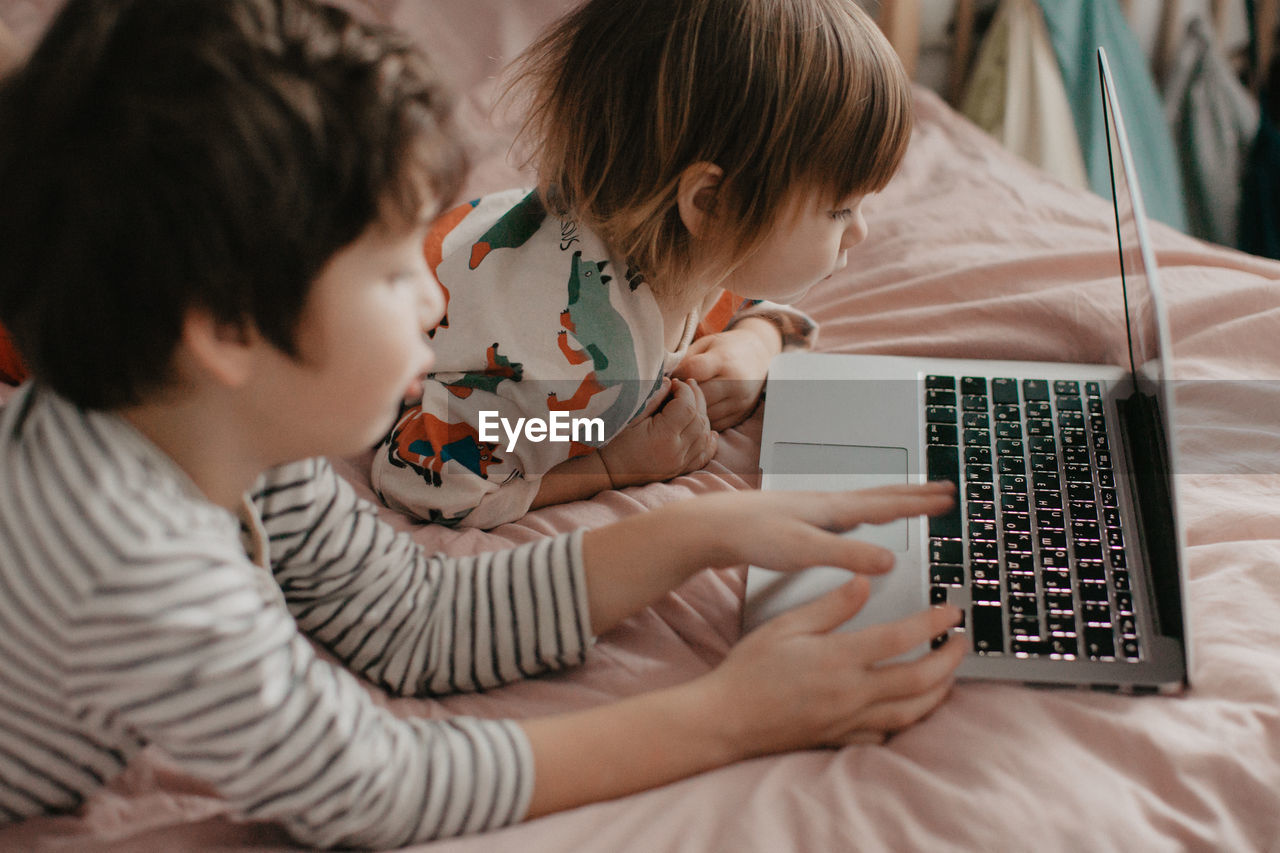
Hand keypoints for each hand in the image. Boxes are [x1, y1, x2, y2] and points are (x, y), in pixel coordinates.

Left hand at [581, 481, 955, 636]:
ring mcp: (811, 509)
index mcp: (832, 509)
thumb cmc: (752, 535)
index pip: (887, 504)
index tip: (949, 498)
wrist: (710, 526)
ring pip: (862, 502)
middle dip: (914, 493)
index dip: (920, 503)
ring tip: (911, 501)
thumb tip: (890, 561)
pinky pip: (845, 514)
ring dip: (891, 501)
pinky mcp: (797, 519)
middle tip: (944, 490)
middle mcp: (825, 503)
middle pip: (880, 495)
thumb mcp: (804, 551)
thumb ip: (847, 557)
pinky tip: (856, 525)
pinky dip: (865, 514)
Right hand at [599, 378, 716, 487]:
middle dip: (696, 399)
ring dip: (703, 417)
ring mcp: (679, 463)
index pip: (686, 408)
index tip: (675, 383)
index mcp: (663, 436)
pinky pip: (703, 457)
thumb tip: (670, 383)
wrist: (607, 471)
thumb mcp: (630, 416)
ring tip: (695, 403)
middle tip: (688, 386)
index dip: (685, 391)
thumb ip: (653, 399)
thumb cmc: (613, 441)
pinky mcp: (679, 470)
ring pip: (704, 436)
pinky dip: (709, 444)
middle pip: (699, 420)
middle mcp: (676, 451)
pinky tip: (711, 433)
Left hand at [671, 319, 780, 429]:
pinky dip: (701, 422)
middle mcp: (735, 383)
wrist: (759, 357)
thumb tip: (663, 376)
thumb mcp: (706, 344)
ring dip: (689, 413)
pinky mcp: (740, 415)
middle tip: (668, 397)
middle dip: (680, 398)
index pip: (692, 371)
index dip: (676, 377)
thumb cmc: (725, 349)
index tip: (669, 379)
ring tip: (678, 406)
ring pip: (704, 415)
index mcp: (724, 360)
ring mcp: (739, 402)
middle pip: (697, 398)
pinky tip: (694, 414)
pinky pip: (713, 425)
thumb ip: (686, 358)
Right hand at [701, 578, 964, 753]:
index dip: (933, 624)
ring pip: (911, 712)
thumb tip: (864, 582)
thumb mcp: (786, 626)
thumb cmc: (749, 670)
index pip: (900, 638)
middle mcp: (850, 693)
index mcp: (838, 659)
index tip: (951, 612)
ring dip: (939, 692)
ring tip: (949, 674)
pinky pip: (886, 734)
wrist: (726, 720)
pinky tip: (910, 708)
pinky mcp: (841, 739)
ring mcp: (849, 721)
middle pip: (919, 680)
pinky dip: (907, 721)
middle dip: (950, 661)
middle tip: (963, 643)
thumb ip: (830, 606)